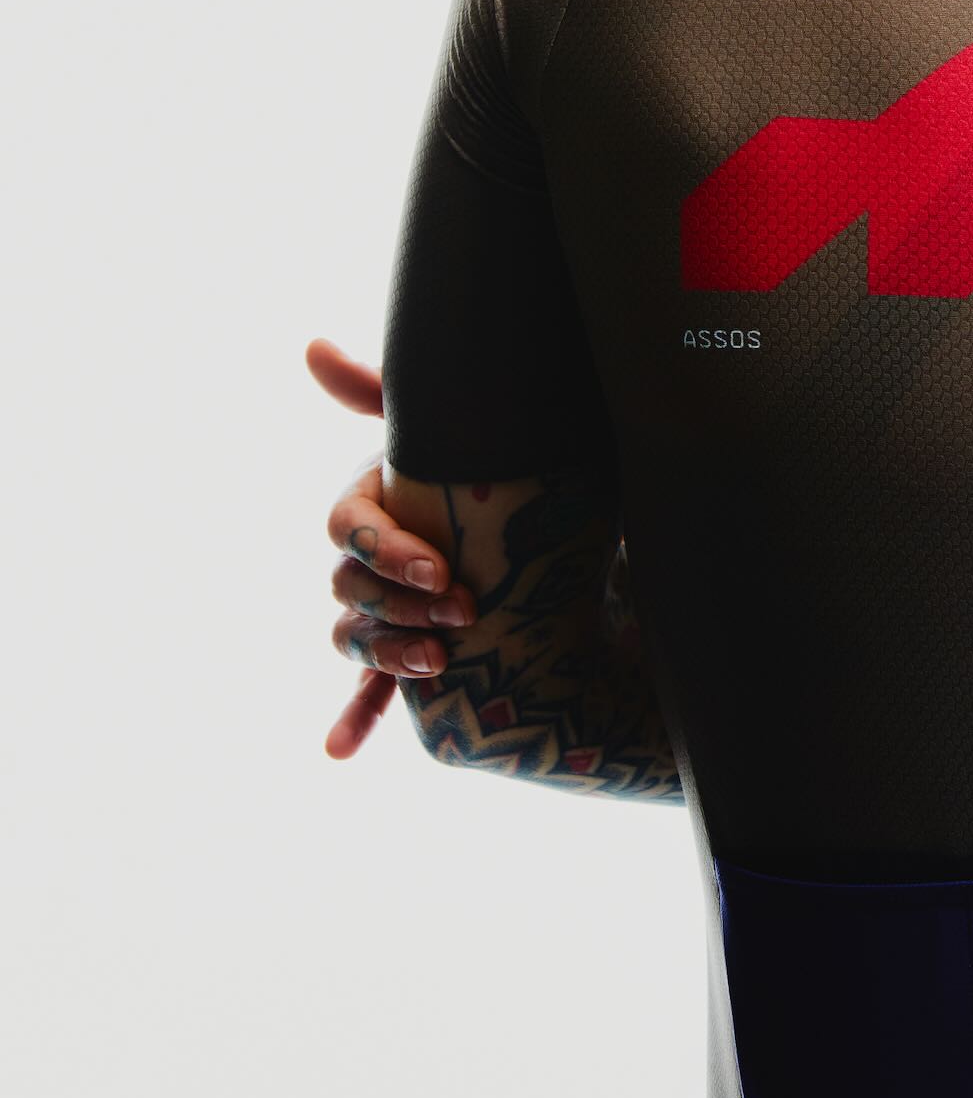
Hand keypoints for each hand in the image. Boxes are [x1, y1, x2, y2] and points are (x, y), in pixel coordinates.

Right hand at [309, 337, 473, 760]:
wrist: (536, 509)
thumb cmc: (481, 460)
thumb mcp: (443, 427)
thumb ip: (381, 392)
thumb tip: (310, 347)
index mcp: (367, 504)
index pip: (349, 531)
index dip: (390, 551)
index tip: (442, 568)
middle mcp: (364, 559)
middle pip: (352, 591)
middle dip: (402, 604)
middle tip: (465, 611)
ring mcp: (381, 609)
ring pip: (357, 639)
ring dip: (390, 656)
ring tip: (438, 665)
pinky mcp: (403, 651)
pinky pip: (368, 692)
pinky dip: (353, 719)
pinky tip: (339, 751)